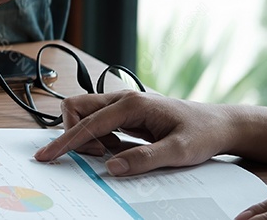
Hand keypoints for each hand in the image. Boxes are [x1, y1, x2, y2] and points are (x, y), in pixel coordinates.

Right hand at [33, 91, 234, 175]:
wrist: (219, 124)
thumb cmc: (202, 133)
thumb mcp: (179, 152)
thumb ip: (144, 159)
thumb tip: (112, 168)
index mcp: (132, 104)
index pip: (87, 122)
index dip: (65, 142)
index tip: (47, 156)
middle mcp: (124, 99)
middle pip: (77, 108)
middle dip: (73, 134)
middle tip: (94, 157)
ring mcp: (124, 104)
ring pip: (85, 115)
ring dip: (87, 138)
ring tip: (111, 154)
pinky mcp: (126, 113)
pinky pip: (98, 123)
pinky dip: (99, 139)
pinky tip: (117, 150)